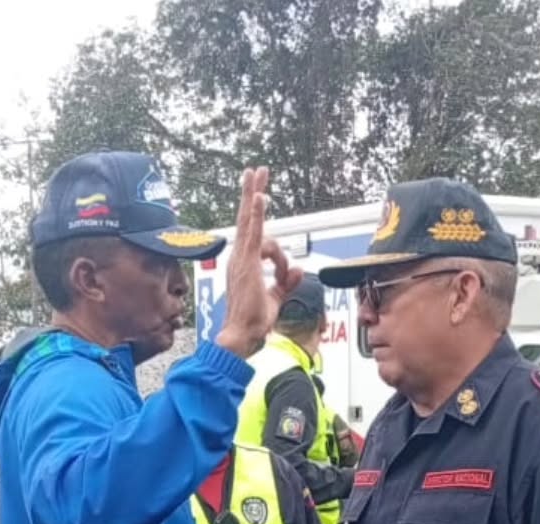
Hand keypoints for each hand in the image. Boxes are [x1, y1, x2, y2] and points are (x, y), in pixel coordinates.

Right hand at [215, 167, 303, 358]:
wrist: (241, 335)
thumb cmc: (252, 322)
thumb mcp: (276, 299)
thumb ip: (286, 283)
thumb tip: (300, 270)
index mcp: (244, 265)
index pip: (254, 235)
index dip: (261, 219)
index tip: (271, 216)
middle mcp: (239, 258)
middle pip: (246, 218)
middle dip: (251, 193)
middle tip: (256, 171)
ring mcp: (241, 259)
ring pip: (250, 221)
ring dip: (255, 196)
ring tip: (258, 174)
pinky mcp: (247, 263)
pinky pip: (254, 233)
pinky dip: (257, 214)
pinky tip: (260, 196)